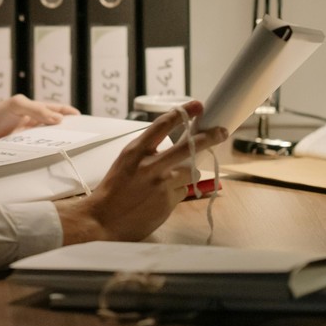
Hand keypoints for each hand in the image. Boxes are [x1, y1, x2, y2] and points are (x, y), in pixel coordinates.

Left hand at [0, 95, 79, 151]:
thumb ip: (37, 109)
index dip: (69, 113)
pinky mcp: (23, 152)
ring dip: (59, 145)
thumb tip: (59, 119)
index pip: (56, 110)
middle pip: (55, 127)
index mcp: (33, 110)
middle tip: (84, 139)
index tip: (84, 121)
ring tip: (72, 152)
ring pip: (49, 142)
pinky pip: (39, 154)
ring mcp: (28, 139)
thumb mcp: (16, 106)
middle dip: (68, 131)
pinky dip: (47, 156)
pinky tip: (53, 160)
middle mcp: (32, 124)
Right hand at [56, 100, 227, 244]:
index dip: (183, 112)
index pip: (163, 125)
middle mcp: (151, 165)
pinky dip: (176, 192)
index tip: (197, 105)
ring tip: (169, 180)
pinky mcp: (169, 202)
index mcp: (136, 151)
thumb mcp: (125, 162)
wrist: (103, 220)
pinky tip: (159, 198)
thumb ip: (148, 152)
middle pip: (189, 146)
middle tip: (222, 132)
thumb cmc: (113, 190)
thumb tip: (174, 146)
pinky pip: (182, 191)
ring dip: (187, 173)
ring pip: (190, 171)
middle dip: (210, 137)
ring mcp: (162, 185)